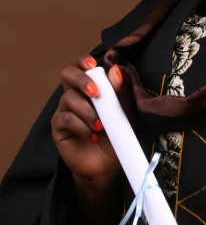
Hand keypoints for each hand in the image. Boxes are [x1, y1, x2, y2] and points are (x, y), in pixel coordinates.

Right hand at [51, 54, 134, 187]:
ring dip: (87, 110)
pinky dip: (81, 125)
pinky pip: (66, 118)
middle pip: (67, 74)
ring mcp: (65, 110)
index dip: (82, 60)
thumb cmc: (117, 134)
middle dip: (81, 79)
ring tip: (101, 125)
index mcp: (90, 86)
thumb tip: (116, 69)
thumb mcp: (126, 111)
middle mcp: (75, 95)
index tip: (92, 64)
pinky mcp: (59, 127)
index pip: (79, 65)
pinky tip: (92, 135)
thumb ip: (122, 91)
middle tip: (95, 92)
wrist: (109, 164)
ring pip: (68, 98)